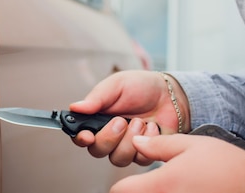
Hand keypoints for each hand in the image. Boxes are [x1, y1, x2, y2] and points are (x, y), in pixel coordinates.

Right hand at [70, 70, 188, 165]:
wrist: (170, 94)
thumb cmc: (140, 86)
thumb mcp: (116, 85)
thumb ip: (96, 98)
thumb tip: (74, 107)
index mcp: (97, 119)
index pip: (80, 136)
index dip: (81, 139)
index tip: (87, 136)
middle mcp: (109, 135)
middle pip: (97, 151)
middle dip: (109, 138)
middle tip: (121, 121)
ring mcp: (126, 146)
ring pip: (118, 158)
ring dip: (130, 140)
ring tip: (139, 121)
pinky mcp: (144, 153)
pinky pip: (140, 159)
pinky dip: (148, 141)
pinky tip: (152, 127)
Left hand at [111, 135, 244, 192]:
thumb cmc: (227, 165)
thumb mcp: (190, 144)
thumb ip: (158, 146)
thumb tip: (137, 143)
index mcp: (162, 184)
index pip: (120, 191)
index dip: (122, 183)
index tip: (128, 179)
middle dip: (136, 190)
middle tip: (147, 182)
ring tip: (168, 185)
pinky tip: (182, 190)